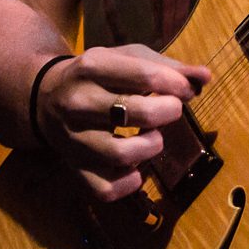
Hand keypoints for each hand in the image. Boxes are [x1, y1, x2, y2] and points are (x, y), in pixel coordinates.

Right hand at [34, 44, 209, 200]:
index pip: (145, 76)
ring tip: (153, 136)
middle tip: (172, 110)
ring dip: (151, 146)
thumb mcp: (126, 59)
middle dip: (168, 112)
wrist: (44, 96)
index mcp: (92, 67)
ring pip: (121, 154)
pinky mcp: (74, 167)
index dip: (177, 84)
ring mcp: (74, 138)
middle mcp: (78, 102)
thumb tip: (205, 77)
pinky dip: (129, 183)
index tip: (186, 90)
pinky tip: (136, 167)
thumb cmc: (98, 76)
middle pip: (137, 114)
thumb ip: (168, 67)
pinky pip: (105, 189)